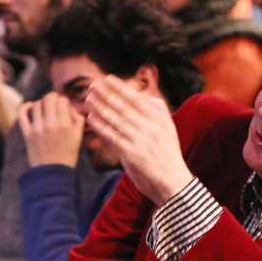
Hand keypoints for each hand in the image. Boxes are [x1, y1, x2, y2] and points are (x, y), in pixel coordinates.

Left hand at [17, 93, 85, 167]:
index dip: (64, 100)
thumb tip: (70, 107)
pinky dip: (25, 106)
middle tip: (54, 102)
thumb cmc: (67, 155)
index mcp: (65, 125)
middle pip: (49, 98)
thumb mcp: (78, 137)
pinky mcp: (27, 134)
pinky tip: (30, 106)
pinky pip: (22, 114)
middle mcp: (51, 125)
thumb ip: (78, 119)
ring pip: (37, 104)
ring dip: (42, 103)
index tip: (64, 106)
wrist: (52, 173)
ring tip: (45, 108)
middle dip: (52, 97)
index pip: (62, 100)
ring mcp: (37, 129)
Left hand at [86, 75, 193, 204]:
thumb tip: (143, 95)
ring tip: (88, 98)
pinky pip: (112, 137)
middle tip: (92, 84)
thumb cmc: (168, 154)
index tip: (107, 78)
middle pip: (123, 107)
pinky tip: (91, 118)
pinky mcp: (132, 155)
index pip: (136, 98)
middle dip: (106, 94)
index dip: (120, 87)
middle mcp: (151, 127)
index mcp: (159, 119)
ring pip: (116, 120)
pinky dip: (100, 126)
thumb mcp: (169, 128)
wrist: (173, 182)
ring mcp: (141, 141)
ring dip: (100, 107)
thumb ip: (158, 110)